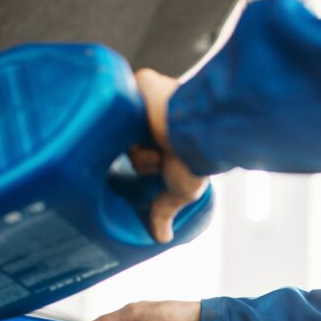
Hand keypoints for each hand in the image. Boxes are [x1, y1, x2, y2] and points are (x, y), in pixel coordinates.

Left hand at [129, 69, 207, 242]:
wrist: (197, 129)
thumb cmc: (194, 157)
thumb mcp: (181, 190)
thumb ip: (166, 209)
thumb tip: (163, 238)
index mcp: (161, 140)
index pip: (138, 153)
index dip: (145, 161)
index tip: (156, 163)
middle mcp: (153, 119)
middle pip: (128, 141)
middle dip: (143, 154)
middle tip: (160, 154)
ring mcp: (147, 99)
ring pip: (124, 125)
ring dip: (140, 140)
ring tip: (161, 141)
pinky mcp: (142, 82)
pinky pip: (124, 96)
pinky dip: (132, 107)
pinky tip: (144, 116)